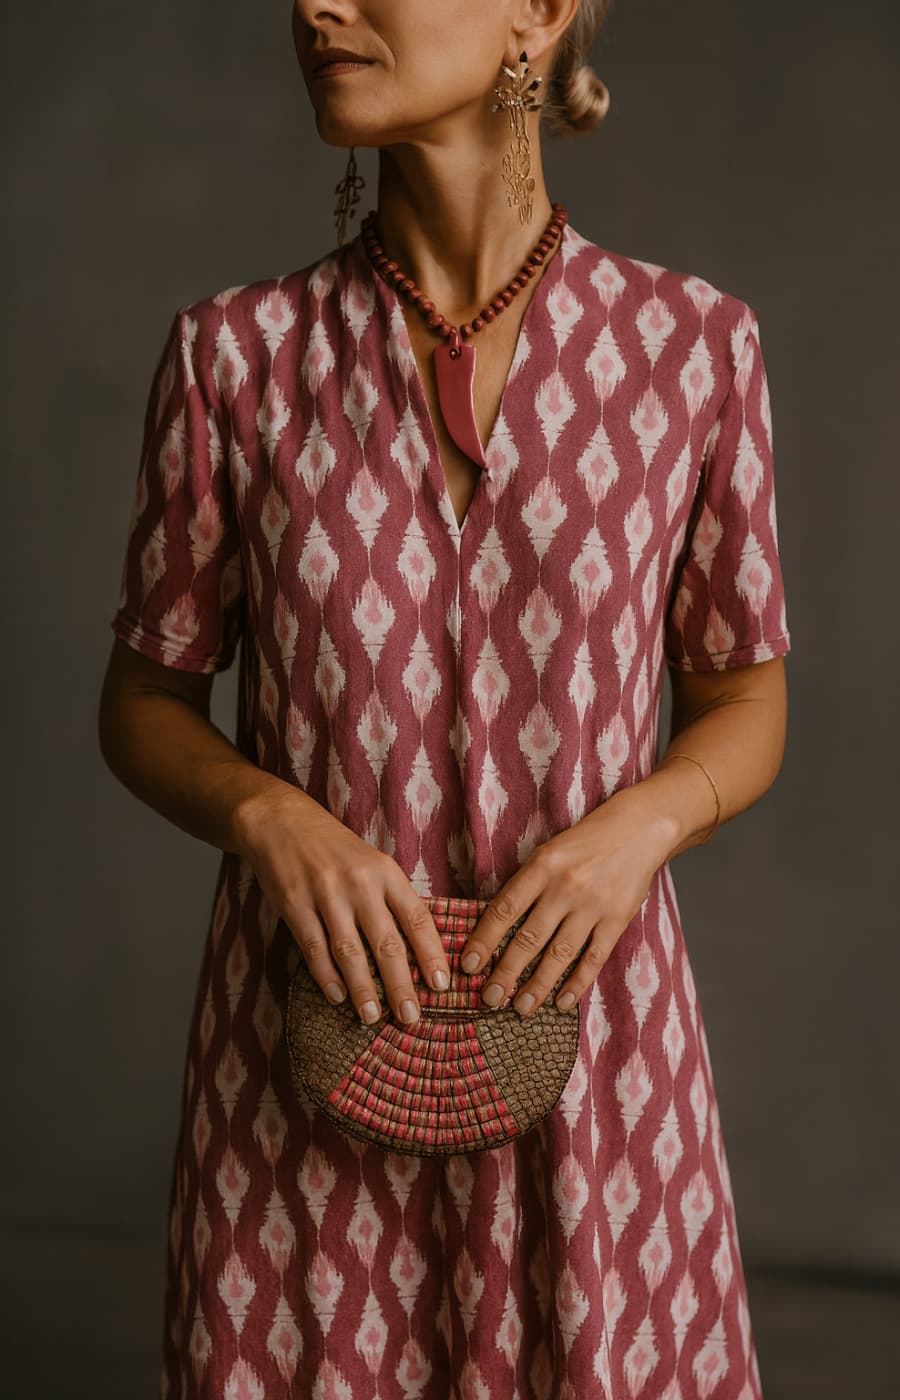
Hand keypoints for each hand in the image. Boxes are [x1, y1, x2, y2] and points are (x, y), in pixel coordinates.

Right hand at [234, 787, 450, 1026]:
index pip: (417, 919)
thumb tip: (418, 950)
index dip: (431, 955)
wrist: (282, 821)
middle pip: (386, 943)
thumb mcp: (372, 863)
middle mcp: (359, 883)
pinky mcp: (294, 904)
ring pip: (349, 952)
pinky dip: (327, 977)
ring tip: (373, 1017)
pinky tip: (338, 997)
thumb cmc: (335, 849)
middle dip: (401, 985)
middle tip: (412, 1018)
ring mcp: (325, 894)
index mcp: (386, 872)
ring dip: (363, 989)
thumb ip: (392, 899)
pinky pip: (313, 948)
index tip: (442, 986)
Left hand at [459, 792, 674, 1015]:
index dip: (484, 940)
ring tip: (520, 1008)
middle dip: (506, 972)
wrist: (639, 829)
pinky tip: (562, 1002)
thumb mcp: (549, 852)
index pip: (504, 909)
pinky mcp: (617, 920)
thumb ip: (526, 884)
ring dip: (538, 985)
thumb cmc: (585, 842)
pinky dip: (577, 983)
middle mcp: (565, 887)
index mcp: (542, 866)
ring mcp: (593, 906)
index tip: (469, 965)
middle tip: (489, 998)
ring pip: (559, 954)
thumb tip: (493, 925)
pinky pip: (594, 958)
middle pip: (529, 938)